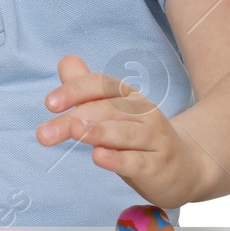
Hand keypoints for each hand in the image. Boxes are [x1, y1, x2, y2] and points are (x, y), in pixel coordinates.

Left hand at [35, 54, 203, 210]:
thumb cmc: (140, 139)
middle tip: (44, 133)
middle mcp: (144, 113)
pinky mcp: (158, 166)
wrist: (186, 168)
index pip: (102, 85)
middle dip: (73, 119)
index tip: (49, 103)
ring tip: (74, 131)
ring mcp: (154, 140)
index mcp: (130, 97)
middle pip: (107, 110)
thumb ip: (88, 88)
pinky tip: (98, 157)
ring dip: (98, 131)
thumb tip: (66, 62)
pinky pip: (137, 161)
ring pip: (125, 133)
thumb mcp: (114, 112)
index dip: (75, 90)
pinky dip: (117, 159)